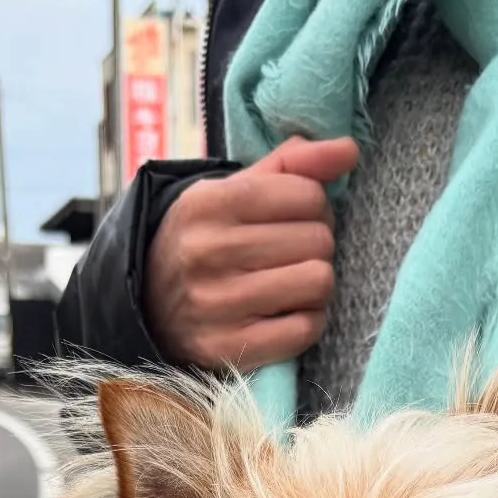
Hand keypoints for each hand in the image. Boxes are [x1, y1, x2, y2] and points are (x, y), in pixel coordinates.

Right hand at [143, 136, 358, 370]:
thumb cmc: (205, 240)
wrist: (147, 303)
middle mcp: (207, 252)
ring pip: (318, 282)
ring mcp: (215, 305)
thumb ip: (293, 164)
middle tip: (296, 253)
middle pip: (318, 240)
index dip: (316, 205)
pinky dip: (308, 322)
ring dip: (316, 284)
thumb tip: (350, 149)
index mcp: (210, 203)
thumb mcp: (234, 190)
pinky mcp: (225, 348)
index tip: (297, 218)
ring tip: (294, 283)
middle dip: (317, 245)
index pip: (307, 194)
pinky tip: (288, 314)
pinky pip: (304, 330)